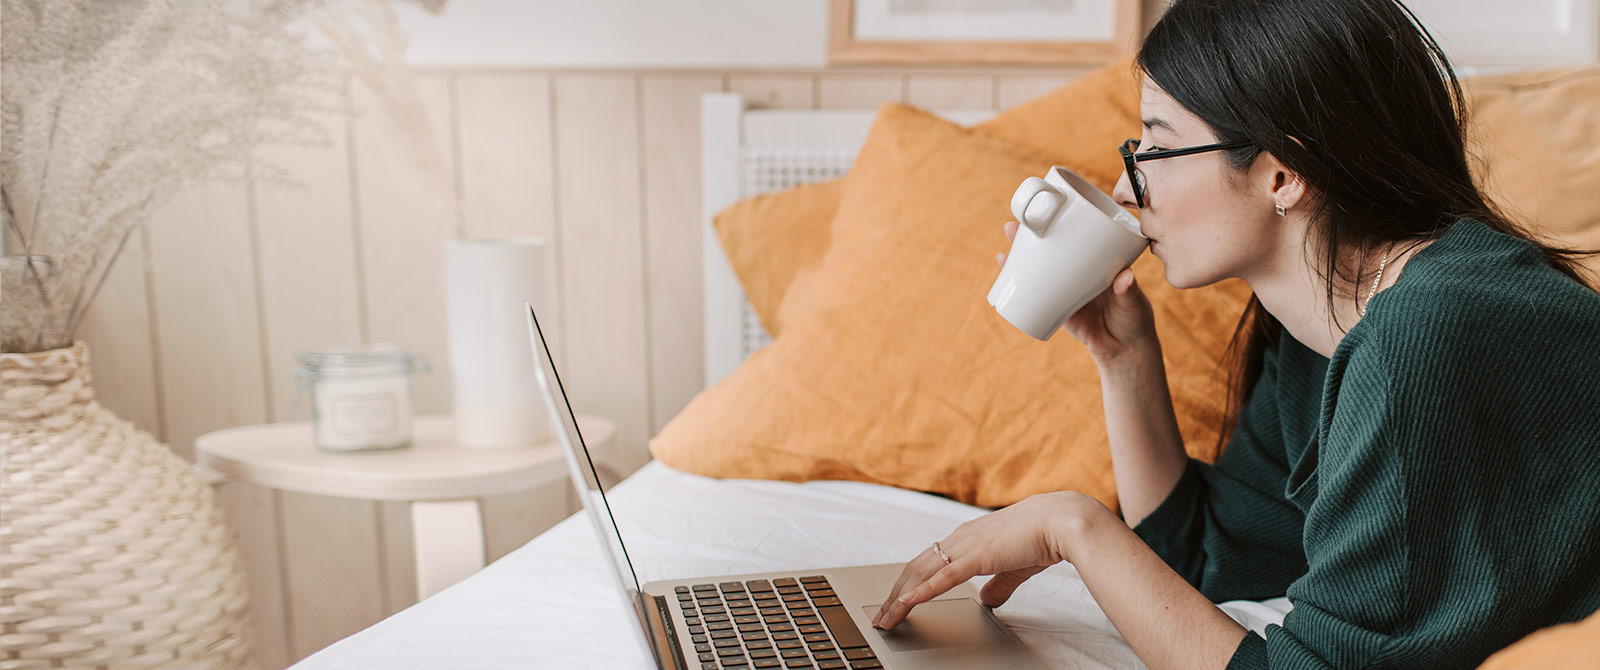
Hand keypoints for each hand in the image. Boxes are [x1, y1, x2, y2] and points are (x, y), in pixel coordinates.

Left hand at [871, 491, 1100, 630]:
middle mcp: (960, 539)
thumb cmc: (1042, 538)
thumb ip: (998, 584)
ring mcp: (966, 546)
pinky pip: (942, 577)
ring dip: (900, 598)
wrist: (1061, 522)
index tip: (896, 601)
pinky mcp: (976, 556)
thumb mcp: (1013, 567)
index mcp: (967, 538)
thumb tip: (987, 601)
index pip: (928, 563)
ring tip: (886, 618)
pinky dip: (921, 591)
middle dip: (895, 594)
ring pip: (921, 573)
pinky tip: (906, 603)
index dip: (909, 583)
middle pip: (915, 568)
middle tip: (881, 616)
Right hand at [996, 220, 1156, 363]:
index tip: (1044, 210)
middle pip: (1051, 247)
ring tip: (1004, 250)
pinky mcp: (1056, 307)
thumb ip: (1129, 291)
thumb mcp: (1134, 302)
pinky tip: (1004, 275)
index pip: (1076, 235)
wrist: (1123, 350)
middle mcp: (1077, 269)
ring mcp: (1065, 287)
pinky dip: (1018, 284)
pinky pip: (1034, 293)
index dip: (1059, 221)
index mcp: (1097, 261)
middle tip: (1012, 227)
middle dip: (1029, 236)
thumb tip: (1125, 276)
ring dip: (1019, 257)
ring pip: (1039, 267)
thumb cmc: (1135, 320)